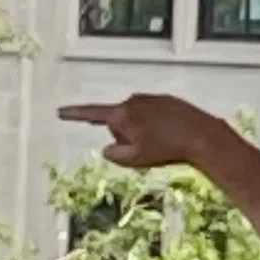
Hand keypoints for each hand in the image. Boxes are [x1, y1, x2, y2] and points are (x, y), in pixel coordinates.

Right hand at [58, 95, 221, 171]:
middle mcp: (132, 101)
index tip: (60, 112)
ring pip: (135, 121)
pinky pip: (151, 117)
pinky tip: (169, 136)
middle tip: (145, 150)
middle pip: (117, 123)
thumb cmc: (166, 150)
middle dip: (124, 137)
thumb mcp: (135, 160)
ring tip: (161, 143)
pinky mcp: (163, 100)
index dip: (75, 115)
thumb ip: (114, 155)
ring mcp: (148, 98)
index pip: (92, 115)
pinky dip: (155, 128)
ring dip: (141, 133)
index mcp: (121, 114)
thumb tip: (107, 149)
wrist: (199, 135)